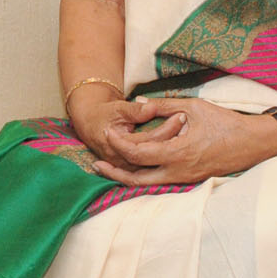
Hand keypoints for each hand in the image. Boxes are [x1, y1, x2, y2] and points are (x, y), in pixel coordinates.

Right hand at [66, 84, 180, 164]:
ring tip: (185, 133)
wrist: (91, 125)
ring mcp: (126, 168)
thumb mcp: (118, 108)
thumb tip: (151, 107)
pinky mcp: (131, 170)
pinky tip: (177, 147)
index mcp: (117, 144)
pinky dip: (165, 159)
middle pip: (156, 154)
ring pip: (156, 164)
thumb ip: (135, 110)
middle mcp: (122, 160)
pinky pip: (152, 168)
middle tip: (185, 122)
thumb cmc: (105, 114)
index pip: (151, 139)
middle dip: (172, 138)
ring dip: (171, 149)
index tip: (182, 114)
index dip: (168, 127)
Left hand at [92, 96, 274, 186]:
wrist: (255, 143)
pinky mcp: (190, 180)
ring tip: (109, 167)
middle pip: (137, 180)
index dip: (119, 144)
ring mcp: (185, 178)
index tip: (108, 133)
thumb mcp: (194, 107)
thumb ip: (164, 105)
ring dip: (127, 176)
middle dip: (114, 173)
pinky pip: (161, 182)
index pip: (138, 154)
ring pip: (148, 184)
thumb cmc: (226, 123)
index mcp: (178, 153)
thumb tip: (138, 101)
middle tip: (97, 163)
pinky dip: (144, 176)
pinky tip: (134, 168)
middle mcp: (179, 171)